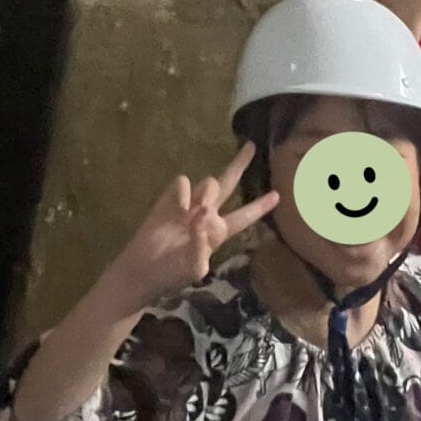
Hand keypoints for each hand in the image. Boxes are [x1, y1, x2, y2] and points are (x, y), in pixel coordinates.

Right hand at [96, 144, 280, 311]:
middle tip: (251, 146)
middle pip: (228, 185)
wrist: (142, 270)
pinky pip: (183, 183)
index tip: (278, 195)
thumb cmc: (171, 274)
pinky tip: (179, 208)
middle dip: (239, 165)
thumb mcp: (194, 268)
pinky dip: (185, 192)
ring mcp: (188, 204)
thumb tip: (201, 217)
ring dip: (210, 192)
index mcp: (218, 232)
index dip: (260, 206)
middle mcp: (206, 214)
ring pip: (210, 182)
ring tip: (199, 210)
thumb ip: (201, 246)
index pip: (244, 216)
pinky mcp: (169, 199)